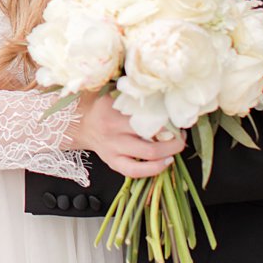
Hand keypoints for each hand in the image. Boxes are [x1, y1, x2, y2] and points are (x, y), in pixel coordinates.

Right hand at [66, 92, 183, 178]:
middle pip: (151, 137)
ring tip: (177, 146)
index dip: (167, 117)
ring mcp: (113, 149)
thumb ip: (132, 93)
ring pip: (148, 155)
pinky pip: (135, 171)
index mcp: (113, 111)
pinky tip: (166, 163)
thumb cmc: (100, 106)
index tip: (177, 116)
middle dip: (173, 138)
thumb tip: (161, 92)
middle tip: (181, 133)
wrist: (80, 124)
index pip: (146, 115)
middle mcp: (114, 132)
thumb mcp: (111, 93)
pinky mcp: (113, 163)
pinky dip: (155, 169)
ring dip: (169, 152)